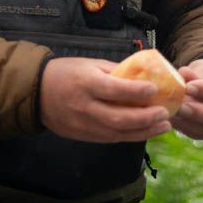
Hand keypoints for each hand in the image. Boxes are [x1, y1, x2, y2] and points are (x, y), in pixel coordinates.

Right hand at [39, 56, 172, 142]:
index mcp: (86, 84)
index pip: (114, 90)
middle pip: (119, 118)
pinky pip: (110, 139)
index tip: (155, 89)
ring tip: (163, 126)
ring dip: (144, 131)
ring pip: (118, 133)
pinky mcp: (83, 136)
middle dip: (145, 118)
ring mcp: (84, 125)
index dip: (136, 91)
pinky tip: (145, 131)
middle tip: (164, 113)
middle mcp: (85, 107)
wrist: (37, 93)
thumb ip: (114, 72)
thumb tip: (141, 75)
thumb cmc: (65, 73)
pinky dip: (130, 136)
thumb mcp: (89, 64)